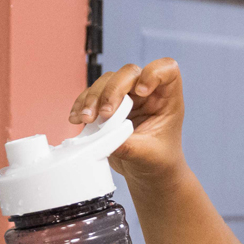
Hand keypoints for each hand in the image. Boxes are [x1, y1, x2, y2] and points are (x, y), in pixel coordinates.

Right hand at [68, 59, 185, 186]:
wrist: (147, 173)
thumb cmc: (159, 162)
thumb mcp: (148, 156)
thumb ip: (130, 146)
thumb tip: (106, 138)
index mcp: (167, 99)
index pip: (167, 69)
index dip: (153, 73)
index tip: (141, 92)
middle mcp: (147, 93)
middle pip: (129, 73)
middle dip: (113, 90)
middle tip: (104, 115)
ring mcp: (127, 97)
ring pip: (107, 81)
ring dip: (93, 97)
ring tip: (86, 119)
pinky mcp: (109, 105)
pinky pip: (92, 94)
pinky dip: (82, 104)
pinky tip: (76, 118)